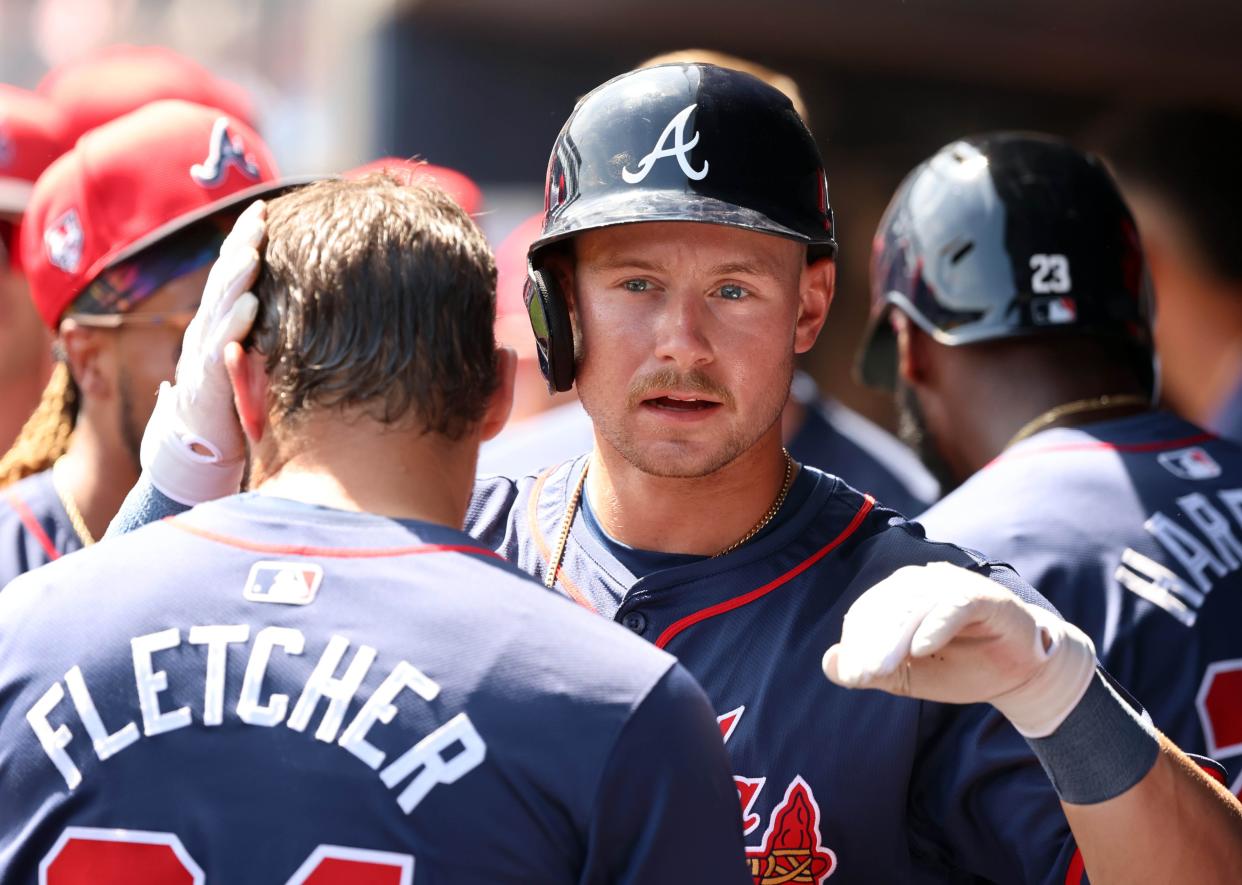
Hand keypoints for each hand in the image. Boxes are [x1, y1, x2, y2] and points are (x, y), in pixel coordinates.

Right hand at [140, 201, 265, 503]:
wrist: (200, 450)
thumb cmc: (235, 397)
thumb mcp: (253, 354)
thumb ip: (267, 327)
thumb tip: (302, 297)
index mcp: (221, 321)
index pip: (232, 272)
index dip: (245, 239)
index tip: (264, 207)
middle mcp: (209, 331)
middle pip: (225, 280)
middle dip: (240, 245)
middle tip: (259, 214)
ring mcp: (206, 356)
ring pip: (220, 308)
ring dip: (236, 278)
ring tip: (253, 250)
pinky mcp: (210, 385)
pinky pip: (222, 350)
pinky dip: (235, 326)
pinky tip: (252, 306)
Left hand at [822, 562, 1096, 736]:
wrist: (1019, 674)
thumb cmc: (961, 667)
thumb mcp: (909, 676)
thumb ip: (870, 670)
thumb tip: (830, 664)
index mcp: (901, 595)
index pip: (868, 613)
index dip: (857, 643)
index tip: (852, 677)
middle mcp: (924, 582)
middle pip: (887, 609)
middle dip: (871, 644)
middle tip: (861, 676)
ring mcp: (954, 585)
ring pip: (915, 606)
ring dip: (896, 638)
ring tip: (881, 669)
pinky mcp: (984, 596)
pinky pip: (954, 605)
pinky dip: (936, 626)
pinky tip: (921, 649)